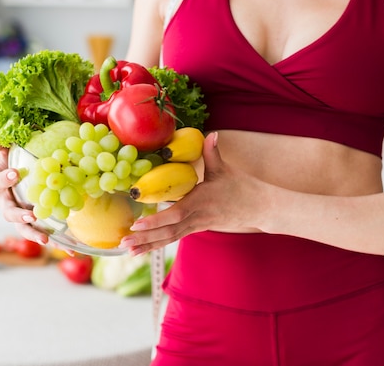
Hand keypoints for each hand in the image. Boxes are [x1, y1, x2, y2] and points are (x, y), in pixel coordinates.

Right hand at [0, 143, 48, 243]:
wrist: (19, 177)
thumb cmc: (13, 164)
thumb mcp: (8, 154)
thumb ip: (3, 147)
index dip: (4, 179)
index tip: (16, 173)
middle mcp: (7, 204)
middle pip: (8, 214)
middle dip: (19, 216)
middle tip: (32, 216)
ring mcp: (20, 217)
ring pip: (23, 229)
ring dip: (34, 234)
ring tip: (46, 240)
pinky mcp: (34, 224)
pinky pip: (43, 234)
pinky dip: (57, 243)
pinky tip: (72, 249)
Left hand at [119, 132, 265, 254]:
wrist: (259, 208)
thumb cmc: (242, 187)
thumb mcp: (225, 170)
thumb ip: (213, 152)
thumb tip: (210, 134)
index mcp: (201, 201)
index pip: (177, 214)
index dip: (156, 220)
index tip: (138, 223)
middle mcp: (197, 217)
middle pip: (168, 232)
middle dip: (145, 238)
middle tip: (124, 242)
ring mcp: (197, 225)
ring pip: (170, 238)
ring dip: (148, 244)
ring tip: (129, 250)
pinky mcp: (197, 227)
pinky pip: (174, 237)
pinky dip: (157, 243)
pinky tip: (142, 248)